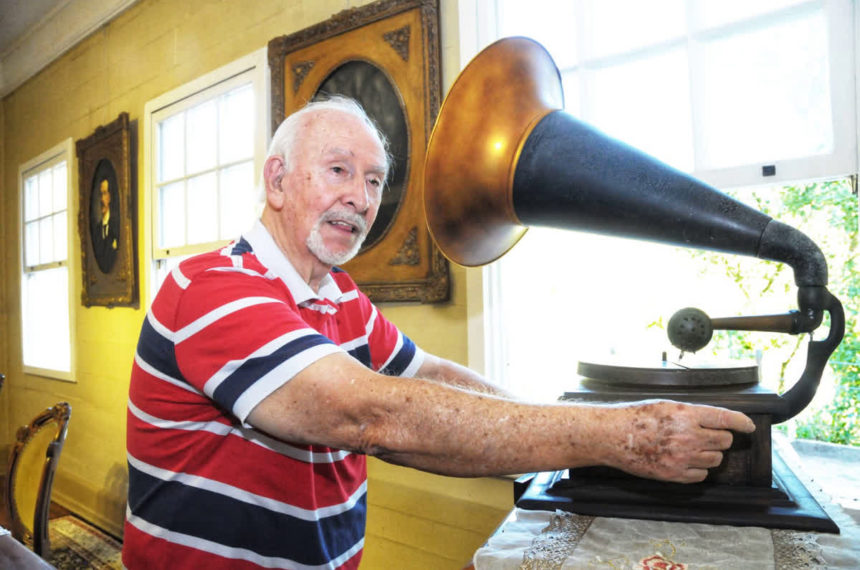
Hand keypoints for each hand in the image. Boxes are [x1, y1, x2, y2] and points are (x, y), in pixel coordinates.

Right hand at [607, 400, 754, 483]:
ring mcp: (682, 457)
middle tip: (708, 436)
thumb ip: (691, 413)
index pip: (725, 418)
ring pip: (715, 459)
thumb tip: (714, 421)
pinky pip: (701, 476)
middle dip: (721, 438)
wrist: (613, 436)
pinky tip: (685, 461)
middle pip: (724, 441)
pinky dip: (698, 470)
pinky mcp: (674, 474)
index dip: (741, 422)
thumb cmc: (635, 417)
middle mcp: (688, 436)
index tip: (748, 426)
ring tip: (691, 448)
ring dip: (709, 454)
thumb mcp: (665, 405)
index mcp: (686, 414)